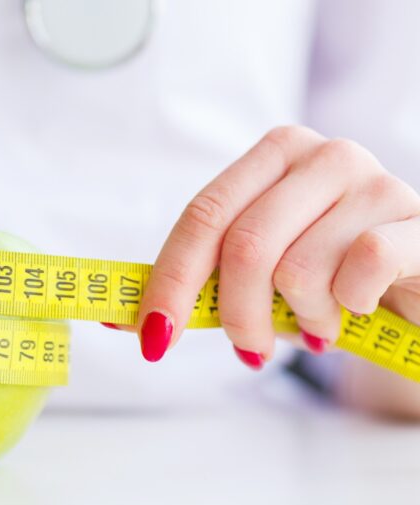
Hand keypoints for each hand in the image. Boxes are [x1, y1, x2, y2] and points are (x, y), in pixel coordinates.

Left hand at [134, 126, 419, 368]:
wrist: (416, 280)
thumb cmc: (331, 276)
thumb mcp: (262, 275)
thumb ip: (198, 287)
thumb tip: (115, 318)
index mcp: (273, 155)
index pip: (202, 216)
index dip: (170, 280)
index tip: (152, 338)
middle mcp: (322, 154)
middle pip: (244, 245)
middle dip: (236, 314)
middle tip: (248, 350)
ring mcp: (375, 181)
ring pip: (299, 269)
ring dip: (302, 317)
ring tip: (320, 318)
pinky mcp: (418, 220)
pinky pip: (359, 271)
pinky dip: (347, 309)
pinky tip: (357, 307)